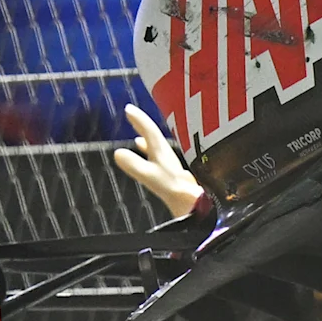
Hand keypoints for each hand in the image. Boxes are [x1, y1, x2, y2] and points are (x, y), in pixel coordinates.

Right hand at [112, 103, 204, 218]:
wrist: (203, 212)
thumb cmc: (181, 196)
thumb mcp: (154, 179)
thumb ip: (137, 166)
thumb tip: (118, 153)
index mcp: (165, 155)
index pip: (152, 132)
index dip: (140, 120)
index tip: (128, 108)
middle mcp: (172, 160)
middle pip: (157, 139)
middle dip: (144, 127)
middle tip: (132, 116)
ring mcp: (176, 171)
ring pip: (161, 152)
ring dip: (150, 144)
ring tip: (138, 139)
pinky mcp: (179, 183)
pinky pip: (164, 165)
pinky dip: (155, 162)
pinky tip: (154, 166)